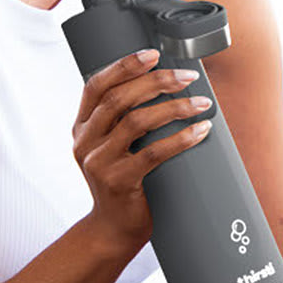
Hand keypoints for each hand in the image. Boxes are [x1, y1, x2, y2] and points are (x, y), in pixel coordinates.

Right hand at [72, 49, 211, 255]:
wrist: (114, 229)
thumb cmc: (124, 181)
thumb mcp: (113, 147)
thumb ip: (125, 120)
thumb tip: (168, 83)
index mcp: (81, 126)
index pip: (96, 85)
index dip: (124, 65)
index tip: (153, 53)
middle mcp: (85, 141)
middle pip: (119, 98)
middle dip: (156, 82)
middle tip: (187, 76)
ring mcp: (98, 162)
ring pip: (136, 122)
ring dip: (173, 107)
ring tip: (201, 102)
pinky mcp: (118, 182)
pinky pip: (152, 153)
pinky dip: (180, 138)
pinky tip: (200, 131)